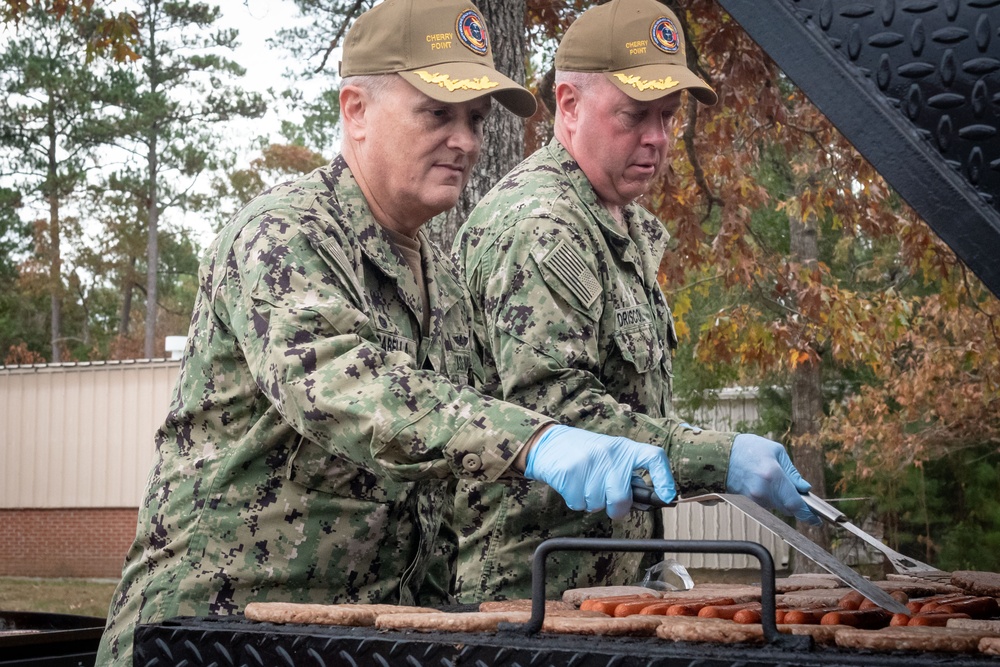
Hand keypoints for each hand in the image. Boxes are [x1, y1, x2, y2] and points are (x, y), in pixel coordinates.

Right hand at [524, 425, 675, 519]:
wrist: (549, 443)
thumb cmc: (587, 455)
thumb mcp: (611, 458)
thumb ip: (629, 479)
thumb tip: (648, 503)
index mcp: (625, 448)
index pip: (653, 458)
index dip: (665, 479)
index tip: (668, 496)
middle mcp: (609, 453)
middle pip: (621, 498)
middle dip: (615, 508)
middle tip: (606, 500)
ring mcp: (588, 461)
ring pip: (597, 504)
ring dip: (591, 503)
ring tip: (585, 485)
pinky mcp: (569, 472)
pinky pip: (578, 503)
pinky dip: (575, 501)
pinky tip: (573, 486)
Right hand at [726, 434, 820, 524]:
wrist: (718, 455)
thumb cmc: (747, 449)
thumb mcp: (776, 451)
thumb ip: (792, 472)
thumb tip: (804, 488)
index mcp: (773, 475)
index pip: (795, 503)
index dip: (808, 514)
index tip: (816, 520)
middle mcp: (763, 491)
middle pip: (788, 508)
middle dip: (794, 501)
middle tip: (793, 489)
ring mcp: (753, 499)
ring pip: (776, 506)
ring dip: (779, 497)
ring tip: (769, 478)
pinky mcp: (746, 503)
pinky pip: (765, 504)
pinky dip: (768, 496)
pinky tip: (761, 482)